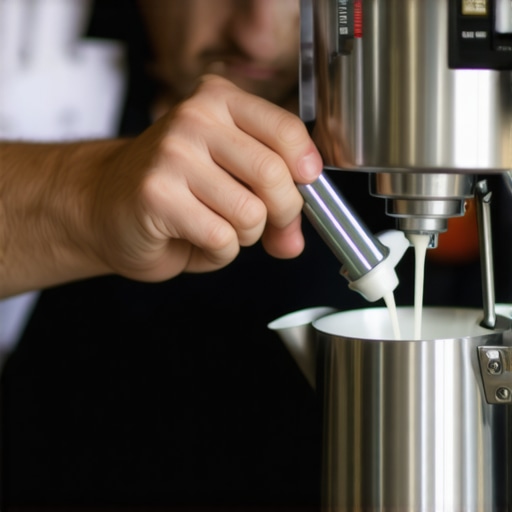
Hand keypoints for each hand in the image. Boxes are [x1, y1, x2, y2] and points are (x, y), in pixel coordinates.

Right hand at [91, 75, 322, 281]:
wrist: (106, 206)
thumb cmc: (173, 192)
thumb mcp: (229, 182)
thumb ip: (270, 204)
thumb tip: (294, 240)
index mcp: (219, 102)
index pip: (286, 130)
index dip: (306, 168)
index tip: (305, 185)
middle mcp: (195, 119)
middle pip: (273, 174)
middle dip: (282, 213)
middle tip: (263, 223)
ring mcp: (173, 154)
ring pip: (249, 213)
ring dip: (243, 236)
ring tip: (216, 225)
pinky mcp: (156, 193)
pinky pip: (221, 238)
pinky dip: (218, 252)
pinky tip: (194, 237)